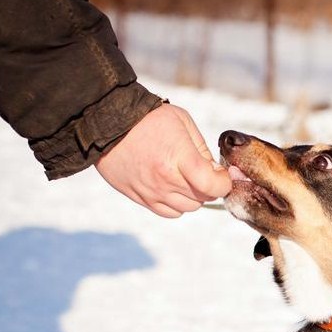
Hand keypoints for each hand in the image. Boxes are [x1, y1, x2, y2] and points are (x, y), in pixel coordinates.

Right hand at [95, 103, 231, 217]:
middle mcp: (165, 179)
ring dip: (193, 196)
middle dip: (209, 186)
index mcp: (178, 158)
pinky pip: (169, 212)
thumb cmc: (148, 118)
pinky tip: (172, 186)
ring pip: (188, 208)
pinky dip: (176, 204)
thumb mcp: (183, 122)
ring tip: (185, 177)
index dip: (223, 182)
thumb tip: (216, 171)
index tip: (220, 174)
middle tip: (202, 171)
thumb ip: (203, 149)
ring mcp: (151, 191)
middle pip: (203, 198)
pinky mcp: (140, 197)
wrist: (107, 123)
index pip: (213, 186)